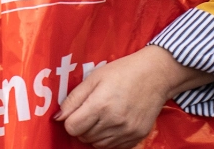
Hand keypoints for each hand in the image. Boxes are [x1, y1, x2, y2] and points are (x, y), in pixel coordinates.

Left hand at [57, 46, 213, 147]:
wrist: (155, 76)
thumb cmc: (122, 73)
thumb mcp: (93, 79)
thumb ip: (73, 99)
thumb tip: (58, 118)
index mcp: (100, 105)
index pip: (72, 127)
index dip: (68, 120)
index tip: (74, 112)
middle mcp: (114, 122)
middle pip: (84, 137)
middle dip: (81, 126)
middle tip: (88, 112)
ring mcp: (128, 131)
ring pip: (98, 144)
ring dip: (94, 134)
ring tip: (100, 117)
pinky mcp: (138, 136)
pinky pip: (115, 146)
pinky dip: (108, 138)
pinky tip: (112, 123)